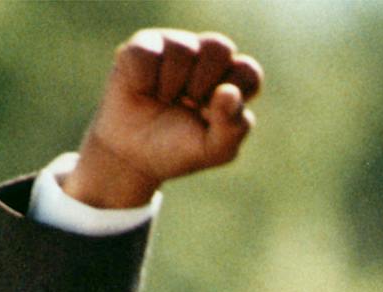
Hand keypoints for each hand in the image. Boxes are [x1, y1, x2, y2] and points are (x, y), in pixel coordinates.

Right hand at [63, 29, 262, 209]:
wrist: (134, 155)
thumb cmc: (181, 149)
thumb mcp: (214, 149)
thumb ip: (233, 126)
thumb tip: (229, 91)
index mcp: (231, 82)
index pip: (248, 71)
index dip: (231, 92)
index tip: (210, 113)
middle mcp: (206, 58)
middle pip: (220, 46)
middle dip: (203, 82)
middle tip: (190, 103)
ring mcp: (174, 47)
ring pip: (183, 48)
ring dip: (172, 84)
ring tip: (165, 99)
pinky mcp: (142, 45)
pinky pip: (146, 52)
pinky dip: (144, 81)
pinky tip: (142, 91)